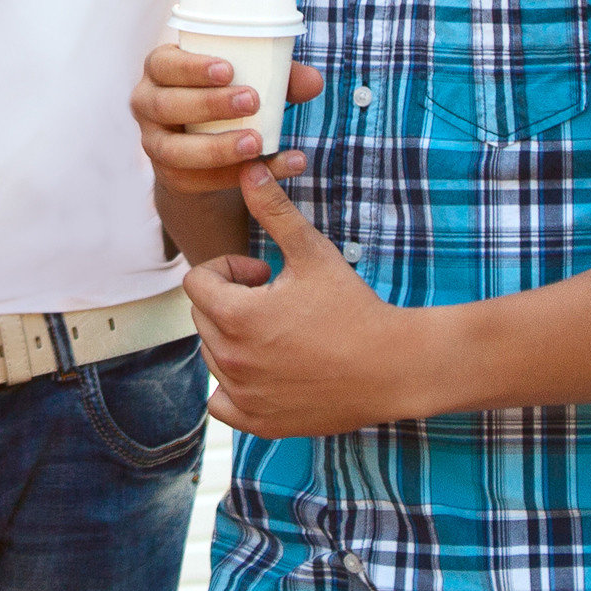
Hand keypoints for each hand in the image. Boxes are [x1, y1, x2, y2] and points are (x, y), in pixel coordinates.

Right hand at [134, 40, 314, 195]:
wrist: (204, 140)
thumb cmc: (227, 93)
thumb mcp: (248, 78)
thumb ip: (280, 77)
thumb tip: (314, 82)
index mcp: (160, 69)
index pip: (164, 64)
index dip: (191, 67)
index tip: (229, 69)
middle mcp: (146, 103)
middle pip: (167, 105)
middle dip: (209, 105)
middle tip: (251, 101)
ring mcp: (152, 142)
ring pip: (174, 150)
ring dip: (216, 147)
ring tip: (257, 143)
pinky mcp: (167, 175)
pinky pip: (193, 180)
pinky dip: (230, 177)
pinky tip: (264, 170)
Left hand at [185, 169, 416, 438]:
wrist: (393, 367)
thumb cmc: (354, 308)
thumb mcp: (312, 253)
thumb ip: (274, 210)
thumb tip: (249, 169)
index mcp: (237, 316)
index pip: (197, 282)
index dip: (229, 269)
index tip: (265, 272)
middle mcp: (230, 360)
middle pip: (203, 317)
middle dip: (231, 301)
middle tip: (277, 299)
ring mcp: (243, 395)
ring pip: (213, 356)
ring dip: (235, 339)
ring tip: (280, 332)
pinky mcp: (259, 422)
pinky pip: (220, 402)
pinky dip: (233, 386)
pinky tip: (266, 370)